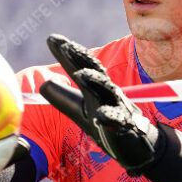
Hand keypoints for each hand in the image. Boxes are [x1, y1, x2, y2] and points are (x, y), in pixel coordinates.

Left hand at [39, 34, 161, 174]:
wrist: (138, 143)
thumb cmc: (108, 123)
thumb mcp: (81, 111)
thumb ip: (63, 98)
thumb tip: (43, 84)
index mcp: (96, 87)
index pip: (81, 66)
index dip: (67, 54)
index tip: (52, 38)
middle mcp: (107, 92)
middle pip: (95, 72)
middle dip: (81, 59)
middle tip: (66, 46)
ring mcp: (117, 107)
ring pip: (107, 91)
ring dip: (96, 82)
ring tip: (81, 74)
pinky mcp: (123, 126)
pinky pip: (117, 120)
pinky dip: (109, 117)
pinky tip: (101, 116)